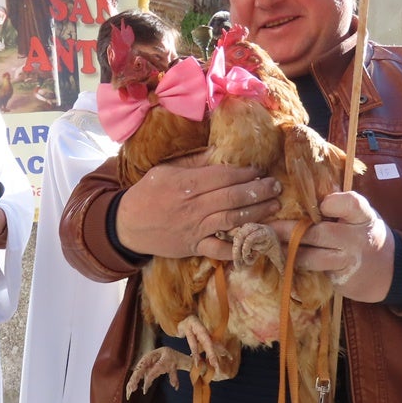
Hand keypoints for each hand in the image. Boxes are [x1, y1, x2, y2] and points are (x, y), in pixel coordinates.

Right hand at [115, 152, 281, 258]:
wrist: (126, 225)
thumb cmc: (147, 194)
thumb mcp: (164, 171)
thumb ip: (193, 163)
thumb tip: (218, 152)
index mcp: (186, 184)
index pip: (223, 176)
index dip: (245, 173)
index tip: (259, 170)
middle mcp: (193, 206)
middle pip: (232, 197)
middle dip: (258, 191)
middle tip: (275, 186)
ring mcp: (195, 229)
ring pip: (231, 220)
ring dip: (256, 213)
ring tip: (273, 206)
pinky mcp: (194, 247)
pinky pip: (219, 250)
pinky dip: (237, 248)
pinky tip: (255, 241)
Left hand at [256, 192, 394, 302]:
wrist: (389, 271)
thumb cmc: (364, 234)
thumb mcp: (361, 217)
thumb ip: (339, 207)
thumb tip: (299, 192)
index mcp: (363, 216)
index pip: (348, 203)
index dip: (330, 203)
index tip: (318, 205)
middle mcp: (357, 237)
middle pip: (319, 233)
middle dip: (289, 230)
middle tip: (268, 226)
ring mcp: (349, 260)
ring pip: (312, 256)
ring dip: (289, 251)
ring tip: (270, 244)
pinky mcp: (341, 279)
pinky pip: (313, 271)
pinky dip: (297, 265)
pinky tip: (284, 259)